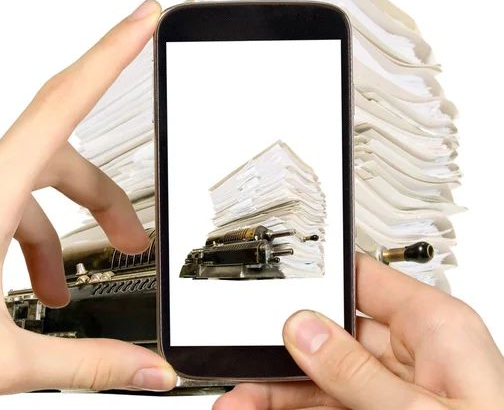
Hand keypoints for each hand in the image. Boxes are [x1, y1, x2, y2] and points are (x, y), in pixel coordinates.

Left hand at [0, 0, 176, 409]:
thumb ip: (86, 363)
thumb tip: (147, 369)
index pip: (63, 104)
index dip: (111, 53)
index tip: (141, 19)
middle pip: (57, 155)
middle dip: (102, 199)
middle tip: (129, 241)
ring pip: (23, 181)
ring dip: (52, 229)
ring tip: (56, 288)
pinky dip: (17, 232)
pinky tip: (15, 280)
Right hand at [214, 253, 503, 409]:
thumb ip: (357, 371)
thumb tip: (303, 331)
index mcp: (436, 327)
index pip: (361, 281)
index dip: (314, 284)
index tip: (271, 298)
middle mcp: (418, 353)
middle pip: (330, 337)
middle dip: (280, 354)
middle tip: (243, 371)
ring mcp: (401, 389)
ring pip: (324, 377)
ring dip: (278, 390)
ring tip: (240, 402)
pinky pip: (332, 404)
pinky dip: (297, 409)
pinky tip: (266, 409)